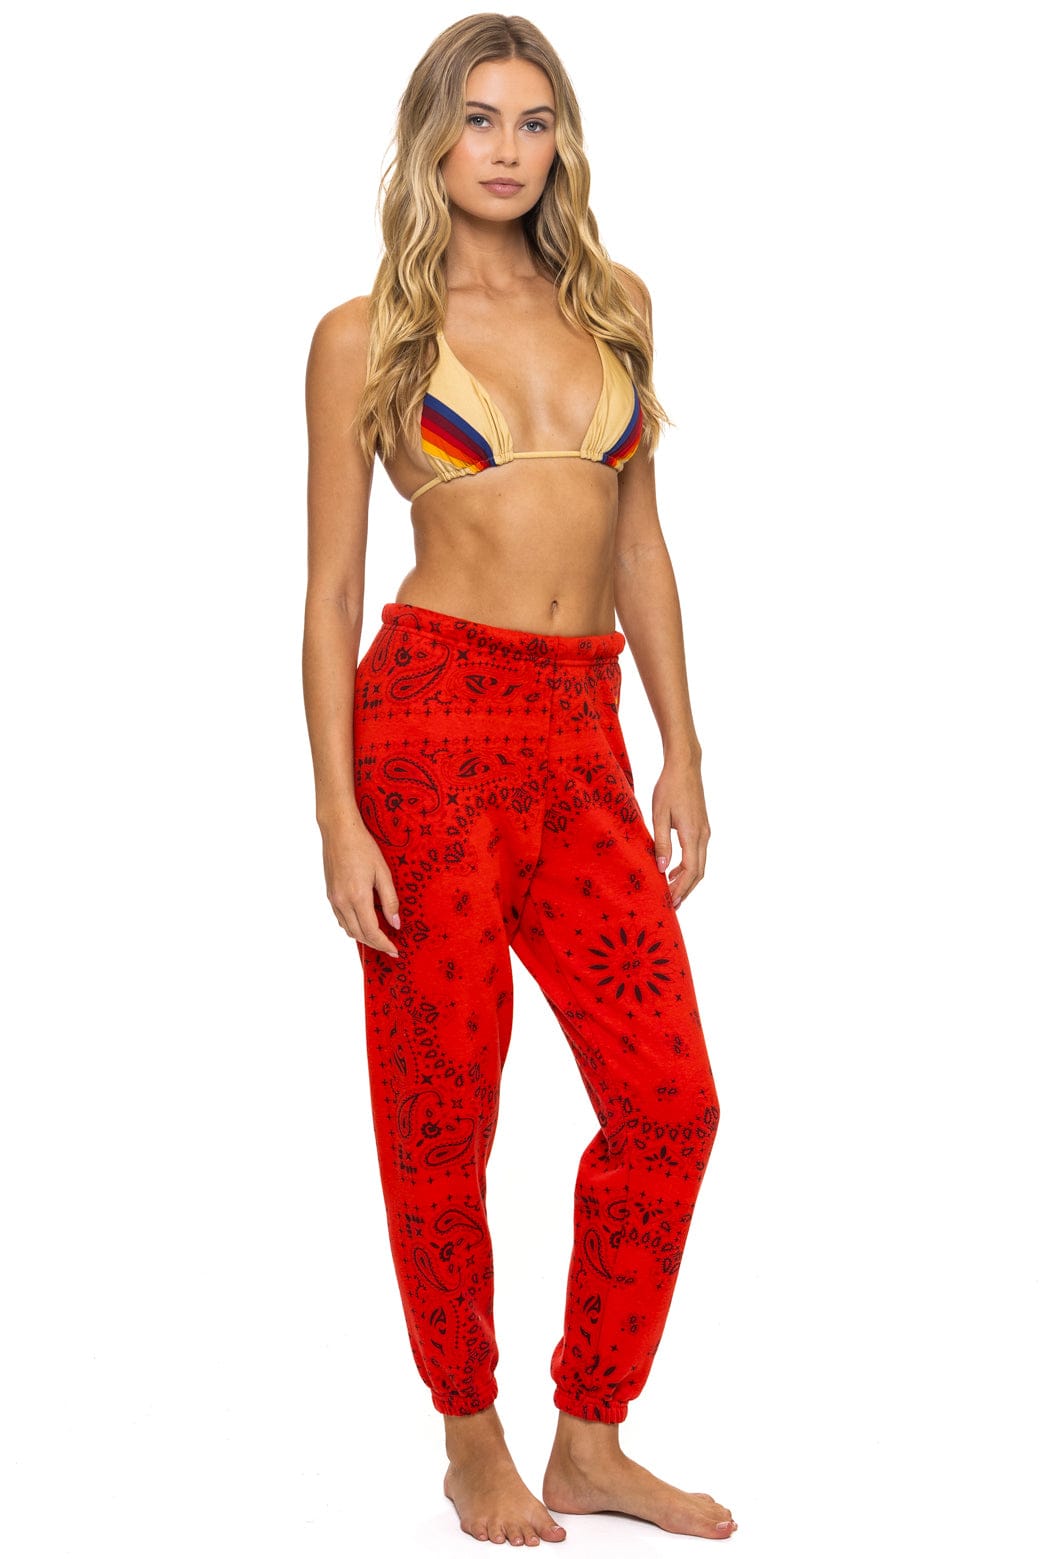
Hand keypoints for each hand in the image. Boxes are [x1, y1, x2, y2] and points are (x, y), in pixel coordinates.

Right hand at [319, 811, 401, 957]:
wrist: (339, 831)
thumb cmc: (363, 847)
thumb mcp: (383, 872)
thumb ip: (390, 900)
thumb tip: (395, 923)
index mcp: (357, 897)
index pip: (372, 932)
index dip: (384, 944)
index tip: (395, 951)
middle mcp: (342, 902)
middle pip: (359, 935)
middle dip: (375, 944)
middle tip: (390, 947)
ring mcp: (333, 899)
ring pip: (347, 929)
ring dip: (363, 937)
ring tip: (379, 937)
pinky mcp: (329, 894)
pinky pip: (340, 919)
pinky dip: (352, 926)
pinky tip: (363, 922)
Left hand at [651, 754, 708, 909]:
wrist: (685, 765)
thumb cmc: (669, 787)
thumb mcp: (659, 815)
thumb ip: (661, 843)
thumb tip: (661, 869)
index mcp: (692, 834)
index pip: (689, 871)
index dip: (679, 888)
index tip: (668, 901)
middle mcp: (703, 836)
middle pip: (698, 872)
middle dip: (685, 890)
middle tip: (671, 905)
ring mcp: (705, 831)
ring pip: (700, 864)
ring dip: (687, 881)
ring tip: (672, 893)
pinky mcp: (702, 827)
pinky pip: (698, 854)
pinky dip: (688, 867)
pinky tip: (673, 870)